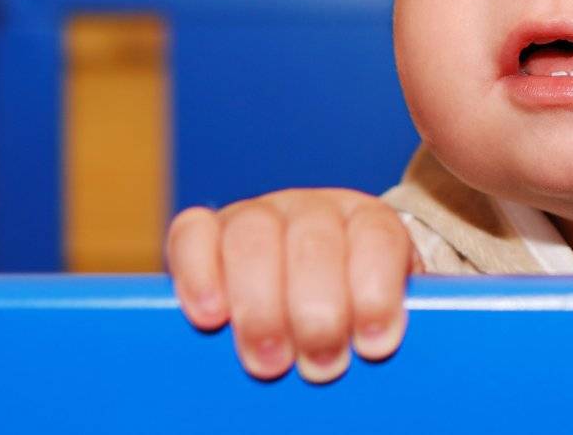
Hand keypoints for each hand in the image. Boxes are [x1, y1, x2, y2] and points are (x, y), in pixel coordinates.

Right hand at [165, 188, 422, 382]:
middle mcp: (313, 209)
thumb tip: (378, 348)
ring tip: (270, 359)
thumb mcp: (377, 311)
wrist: (307, 285)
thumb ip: (379, 321)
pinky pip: (193, 234)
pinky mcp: (205, 229)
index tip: (374, 343)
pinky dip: (199, 274)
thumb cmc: (349, 306)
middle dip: (317, 312)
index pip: (377, 238)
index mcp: (368, 220)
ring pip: (254, 236)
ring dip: (261, 305)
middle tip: (320, 363)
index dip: (376, 291)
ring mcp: (257, 214)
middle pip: (314, 242)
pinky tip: (212, 316)